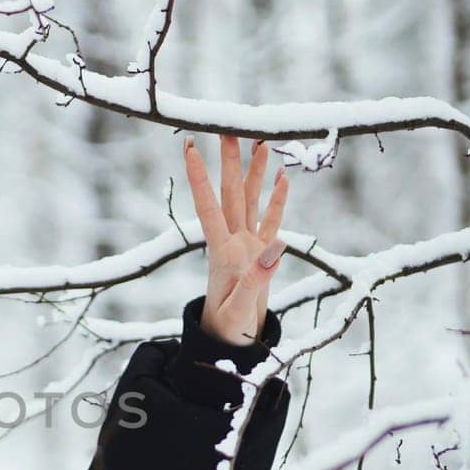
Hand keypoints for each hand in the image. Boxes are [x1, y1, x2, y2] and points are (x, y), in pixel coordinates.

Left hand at [183, 134, 289, 345]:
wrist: (230, 342)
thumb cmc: (228, 329)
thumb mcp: (238, 311)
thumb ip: (255, 282)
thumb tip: (274, 249)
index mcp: (222, 252)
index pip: (208, 207)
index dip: (199, 178)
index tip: (189, 148)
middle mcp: (233, 242)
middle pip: (230, 194)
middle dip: (228, 161)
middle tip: (227, 127)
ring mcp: (248, 246)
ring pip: (250, 200)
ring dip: (253, 172)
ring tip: (259, 141)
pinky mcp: (262, 255)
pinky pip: (271, 221)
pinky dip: (277, 200)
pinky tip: (281, 177)